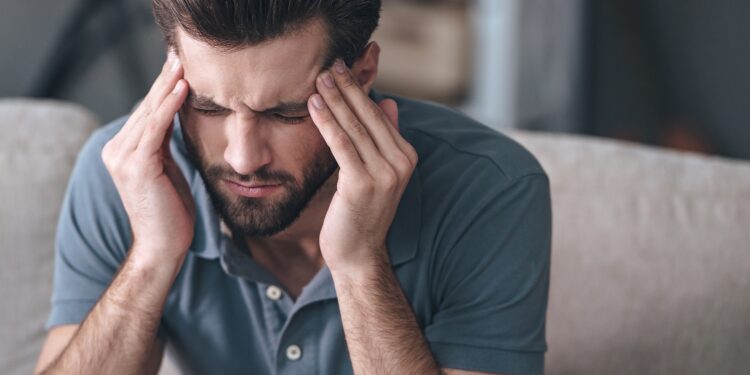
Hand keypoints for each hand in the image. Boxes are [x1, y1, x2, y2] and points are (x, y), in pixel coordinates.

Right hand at [101, 50, 193, 264]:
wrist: (162, 247)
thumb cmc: (170, 212)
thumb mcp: (167, 170)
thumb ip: (164, 145)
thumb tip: (175, 118)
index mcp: (122, 151)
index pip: (146, 113)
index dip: (162, 89)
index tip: (177, 66)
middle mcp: (116, 151)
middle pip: (146, 108)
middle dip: (164, 81)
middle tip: (179, 55)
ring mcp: (123, 158)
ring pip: (150, 114)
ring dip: (167, 86)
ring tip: (183, 64)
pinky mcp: (137, 166)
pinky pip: (155, 128)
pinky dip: (168, 107)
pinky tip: (181, 88)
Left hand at [307, 59, 417, 273]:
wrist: (359, 254)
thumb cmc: (362, 213)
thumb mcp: (377, 172)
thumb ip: (384, 138)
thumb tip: (388, 102)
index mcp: (406, 156)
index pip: (379, 115)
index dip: (359, 90)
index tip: (342, 69)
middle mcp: (400, 163)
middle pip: (369, 116)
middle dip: (347, 88)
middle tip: (330, 64)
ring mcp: (384, 174)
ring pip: (354, 127)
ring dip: (334, 99)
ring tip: (319, 78)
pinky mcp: (362, 183)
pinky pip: (342, 144)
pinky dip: (327, 122)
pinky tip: (313, 105)